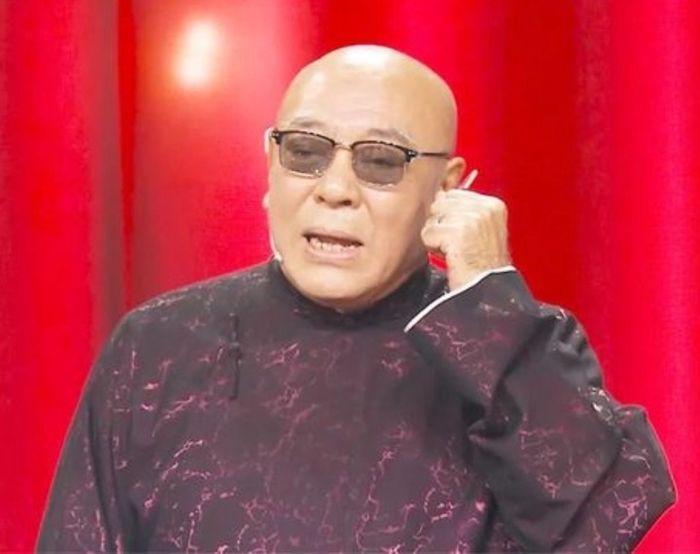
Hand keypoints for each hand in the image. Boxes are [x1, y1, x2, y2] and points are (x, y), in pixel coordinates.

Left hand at [421, 170, 510, 289]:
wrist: (488, 294)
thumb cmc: (481, 267)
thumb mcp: (480, 231)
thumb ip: (463, 210)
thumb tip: (438, 193)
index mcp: (493, 205)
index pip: (452, 194)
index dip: (448, 217)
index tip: (460, 237)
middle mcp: (485, 208)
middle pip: (440, 203)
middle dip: (441, 225)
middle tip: (457, 246)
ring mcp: (473, 219)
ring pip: (432, 218)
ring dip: (436, 237)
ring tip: (454, 252)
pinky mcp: (459, 232)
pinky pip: (428, 233)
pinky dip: (433, 248)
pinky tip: (450, 258)